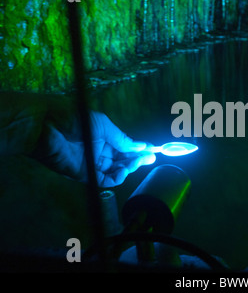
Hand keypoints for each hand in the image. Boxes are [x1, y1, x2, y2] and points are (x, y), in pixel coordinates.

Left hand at [32, 111, 154, 186]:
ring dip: (129, 168)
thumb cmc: (72, 116)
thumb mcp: (103, 124)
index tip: (153, 150)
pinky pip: (104, 180)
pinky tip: (124, 171)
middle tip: (151, 158)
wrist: (46, 124)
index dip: (138, 149)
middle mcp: (98, 150)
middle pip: (122, 159)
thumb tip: (141, 146)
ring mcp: (91, 163)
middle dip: (137, 159)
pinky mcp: (83, 174)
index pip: (125, 146)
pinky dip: (117, 178)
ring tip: (137, 162)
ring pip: (116, 170)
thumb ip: (122, 138)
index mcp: (103, 136)